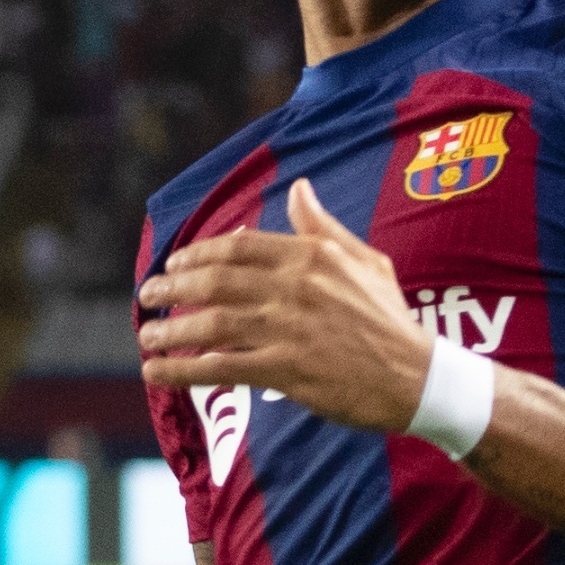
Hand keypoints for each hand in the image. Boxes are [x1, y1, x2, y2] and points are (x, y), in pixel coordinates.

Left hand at [136, 176, 433, 433]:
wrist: (418, 378)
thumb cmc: (391, 319)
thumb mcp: (365, 260)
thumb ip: (323, 227)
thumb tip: (299, 187)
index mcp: (312, 257)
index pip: (238, 247)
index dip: (197, 255)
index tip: (173, 266)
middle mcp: (297, 288)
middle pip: (216, 282)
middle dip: (173, 290)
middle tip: (147, 298)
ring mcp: (291, 329)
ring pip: (213, 324)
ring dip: (171, 331)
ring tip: (147, 338)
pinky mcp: (288, 371)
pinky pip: (223, 368)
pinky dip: (184, 371)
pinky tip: (158, 373)